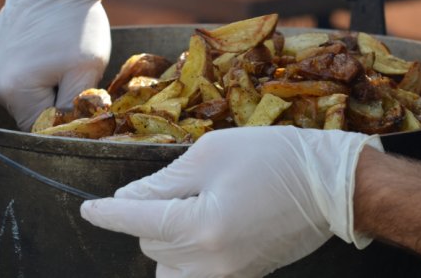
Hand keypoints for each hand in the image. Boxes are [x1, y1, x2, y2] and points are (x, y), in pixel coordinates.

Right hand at [0, 0, 110, 130]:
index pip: (40, 128)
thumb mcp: (85, 69)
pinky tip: (50, 52)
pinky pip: (18, 80)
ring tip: (61, 59)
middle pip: (31, 113)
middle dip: (56, 101)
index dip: (64, 120)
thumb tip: (70, 129)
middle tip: (74, 73)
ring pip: (26, 97)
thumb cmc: (74, 23)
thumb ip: (76, 106)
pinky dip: (36, 74)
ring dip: (47, 87)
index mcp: (12, 90)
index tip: (81, 100)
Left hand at [80, 126, 382, 276]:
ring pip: (168, 269)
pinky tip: (198, 229)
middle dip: (145, 217)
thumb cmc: (272, 157)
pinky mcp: (243, 276)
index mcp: (201, 227)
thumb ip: (164, 181)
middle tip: (164, 188)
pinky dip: (185, 257)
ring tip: (181, 211)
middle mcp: (211, 263)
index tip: (88, 210)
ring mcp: (229, 276)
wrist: (331, 185)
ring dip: (163, 242)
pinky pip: (195, 277)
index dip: (107, 213)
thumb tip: (130, 200)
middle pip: (150, 246)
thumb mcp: (212, 154)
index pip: (137, 222)